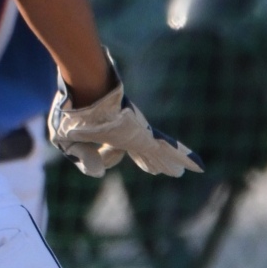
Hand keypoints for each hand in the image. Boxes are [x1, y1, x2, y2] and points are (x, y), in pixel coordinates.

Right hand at [47, 62, 202, 178]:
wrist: (82, 93)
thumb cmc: (69, 113)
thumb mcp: (67, 142)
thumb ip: (83, 159)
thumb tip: (100, 174)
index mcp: (107, 131)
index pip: (112, 154)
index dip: (106, 160)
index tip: (100, 162)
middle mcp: (125, 131)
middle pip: (144, 151)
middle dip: (154, 161)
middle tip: (163, 170)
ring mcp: (138, 133)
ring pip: (159, 152)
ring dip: (172, 161)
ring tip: (189, 170)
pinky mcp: (145, 135)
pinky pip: (167, 148)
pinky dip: (184, 157)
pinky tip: (199, 166)